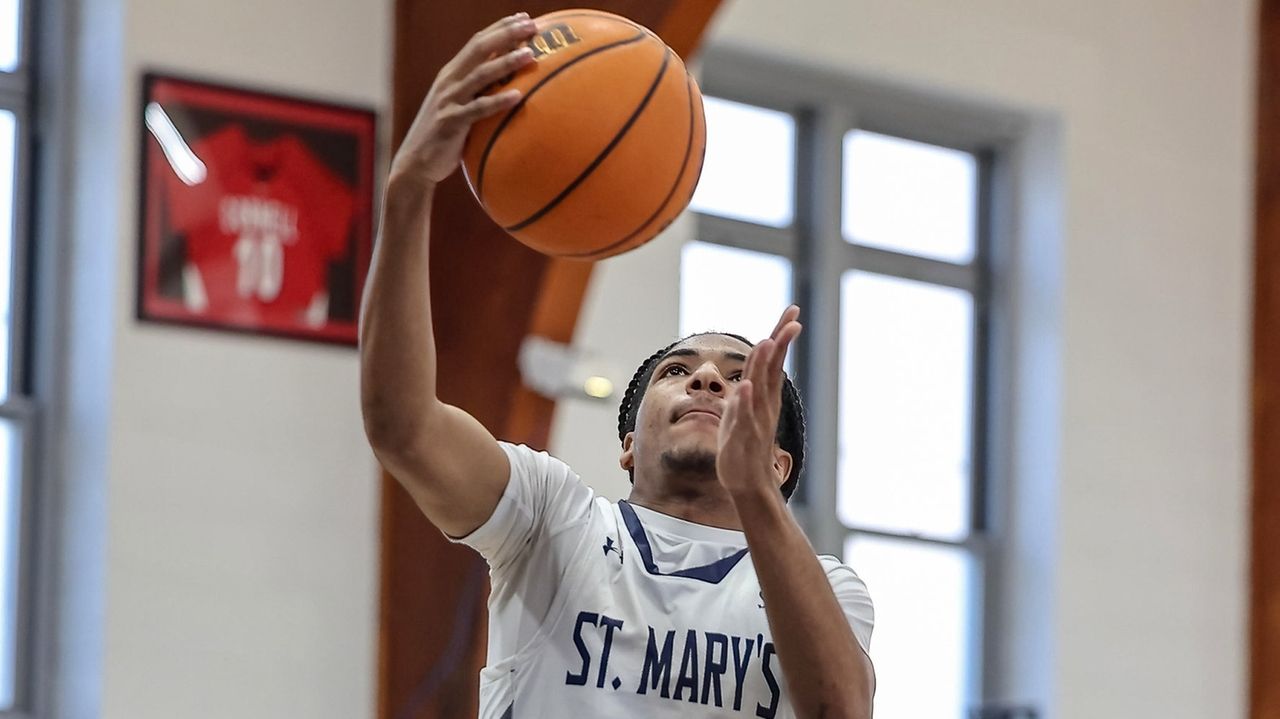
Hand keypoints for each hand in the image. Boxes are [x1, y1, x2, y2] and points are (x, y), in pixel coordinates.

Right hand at [389, 12, 538, 186]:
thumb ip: (478, 93)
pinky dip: (498, 101)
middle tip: (532, 26)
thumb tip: (510, 86)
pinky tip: (518, 97)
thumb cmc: (444, 137)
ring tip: (530, 55)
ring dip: (506, 62)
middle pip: (479, 49)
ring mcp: (449, 100)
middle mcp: (449, 81)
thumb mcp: (460, 107)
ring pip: (480, 75)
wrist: (415, 163)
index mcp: (452, 74)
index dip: (500, 28)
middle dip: (506, 34)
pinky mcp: (451, 122)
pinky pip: (478, 109)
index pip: (477, 42)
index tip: (524, 17)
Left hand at [717, 305, 802, 496]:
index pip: (773, 359)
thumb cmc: (744, 445)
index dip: (781, 335)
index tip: (793, 311)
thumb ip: (751, 386)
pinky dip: (746, 402)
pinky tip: (746, 387)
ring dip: (764, 366)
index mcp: (763, 395)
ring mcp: (756, 420)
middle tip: (794, 318)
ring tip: (768, 342)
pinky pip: (745, 417)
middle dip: (781, 342)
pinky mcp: (743, 438)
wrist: (747, 483)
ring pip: (760, 388)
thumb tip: (754, 367)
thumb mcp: (745, 409)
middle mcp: (764, 404)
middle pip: (773, 368)